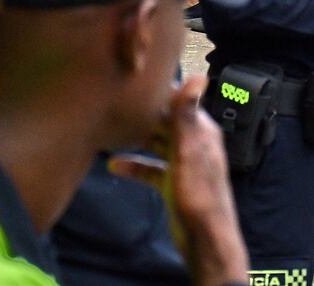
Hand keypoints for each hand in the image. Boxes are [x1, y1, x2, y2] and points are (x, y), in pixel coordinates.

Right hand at [109, 77, 247, 285]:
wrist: (203, 237)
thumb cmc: (198, 193)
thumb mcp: (189, 152)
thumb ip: (187, 116)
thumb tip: (198, 76)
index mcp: (202, 131)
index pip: (180, 103)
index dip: (159, 93)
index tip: (133, 83)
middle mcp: (194, 144)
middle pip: (166, 122)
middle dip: (143, 115)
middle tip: (113, 106)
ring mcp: (184, 164)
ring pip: (157, 144)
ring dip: (137, 139)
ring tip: (110, 132)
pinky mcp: (173, 182)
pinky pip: (151, 169)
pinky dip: (135, 166)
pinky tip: (113, 166)